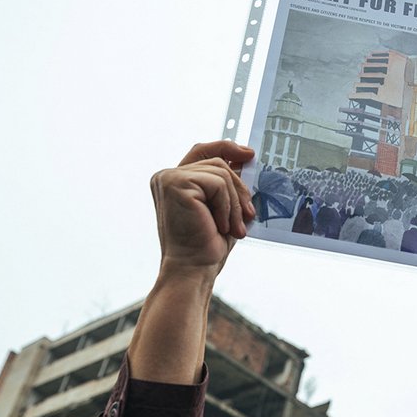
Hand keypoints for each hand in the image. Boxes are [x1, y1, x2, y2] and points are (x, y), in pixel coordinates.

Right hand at [149, 141, 255, 278]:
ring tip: (234, 228)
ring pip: (221, 173)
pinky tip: (220, 225)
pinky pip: (218, 184)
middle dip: (239, 188)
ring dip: (235, 203)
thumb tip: (245, 162)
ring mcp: (169, 178)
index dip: (226, 148)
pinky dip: (227, 206)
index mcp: (175, 181)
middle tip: (250, 214)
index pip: (202, 151)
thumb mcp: (222, 209)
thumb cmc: (205, 246)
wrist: (193, 269)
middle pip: (217, 162)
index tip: (248, 154)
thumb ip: (227, 185)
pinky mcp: (176, 183)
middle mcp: (167, 176)